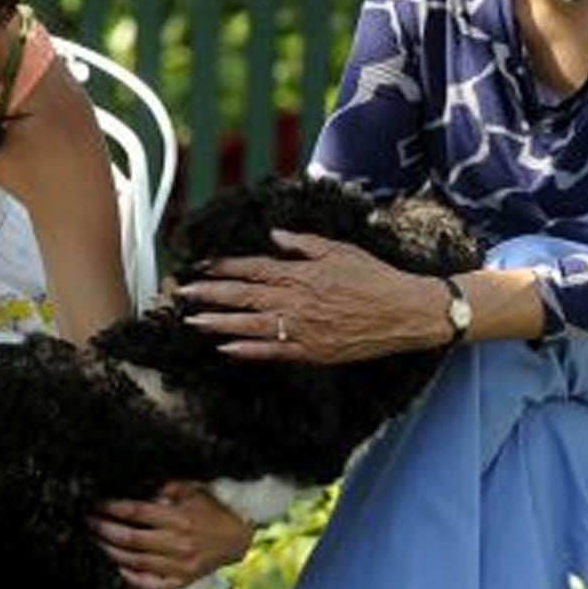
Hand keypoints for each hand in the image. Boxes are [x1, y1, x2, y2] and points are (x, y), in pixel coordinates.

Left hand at [92, 479, 253, 588]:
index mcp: (180, 519)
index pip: (138, 513)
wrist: (237, 539)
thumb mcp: (193, 490)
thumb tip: (138, 480)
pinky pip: (150, 586)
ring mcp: (179, 567)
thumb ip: (167, 486)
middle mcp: (178, 544)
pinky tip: (113, 571)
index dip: (113, 508)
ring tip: (93, 544)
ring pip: (135, 563)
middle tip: (88, 523)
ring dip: (110, 554)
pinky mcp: (181, 582)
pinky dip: (130, 581)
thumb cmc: (211, 512)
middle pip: (131, 539)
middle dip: (105, 530)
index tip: (96, 504)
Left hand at [175, 228, 442, 363]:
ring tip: (191, 322)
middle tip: (182, 293)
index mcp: (302, 273)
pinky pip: (273, 352)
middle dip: (210, 294)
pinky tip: (225, 349)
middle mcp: (297, 300)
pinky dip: (247, 351)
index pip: (253, 268)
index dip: (224, 266)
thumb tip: (274, 236)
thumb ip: (304, 243)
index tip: (200, 265)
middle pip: (244, 296)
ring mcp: (303, 328)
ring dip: (218, 323)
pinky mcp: (312, 352)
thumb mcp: (340, 250)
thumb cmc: (375, 277)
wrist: (406, 311)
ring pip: (251, 325)